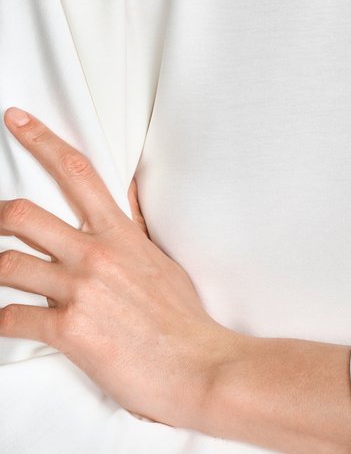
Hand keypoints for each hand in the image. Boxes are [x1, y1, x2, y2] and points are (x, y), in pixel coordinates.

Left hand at [0, 107, 230, 428]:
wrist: (196, 365)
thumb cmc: (181, 317)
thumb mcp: (159, 257)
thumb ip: (134, 223)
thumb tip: (126, 188)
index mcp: (118, 233)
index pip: (75, 170)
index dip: (40, 139)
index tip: (15, 120)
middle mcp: (95, 254)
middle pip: (24, 215)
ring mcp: (80, 291)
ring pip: (8, 265)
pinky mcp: (69, 331)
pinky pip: (12, 318)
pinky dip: (2, 321)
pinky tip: (6, 322)